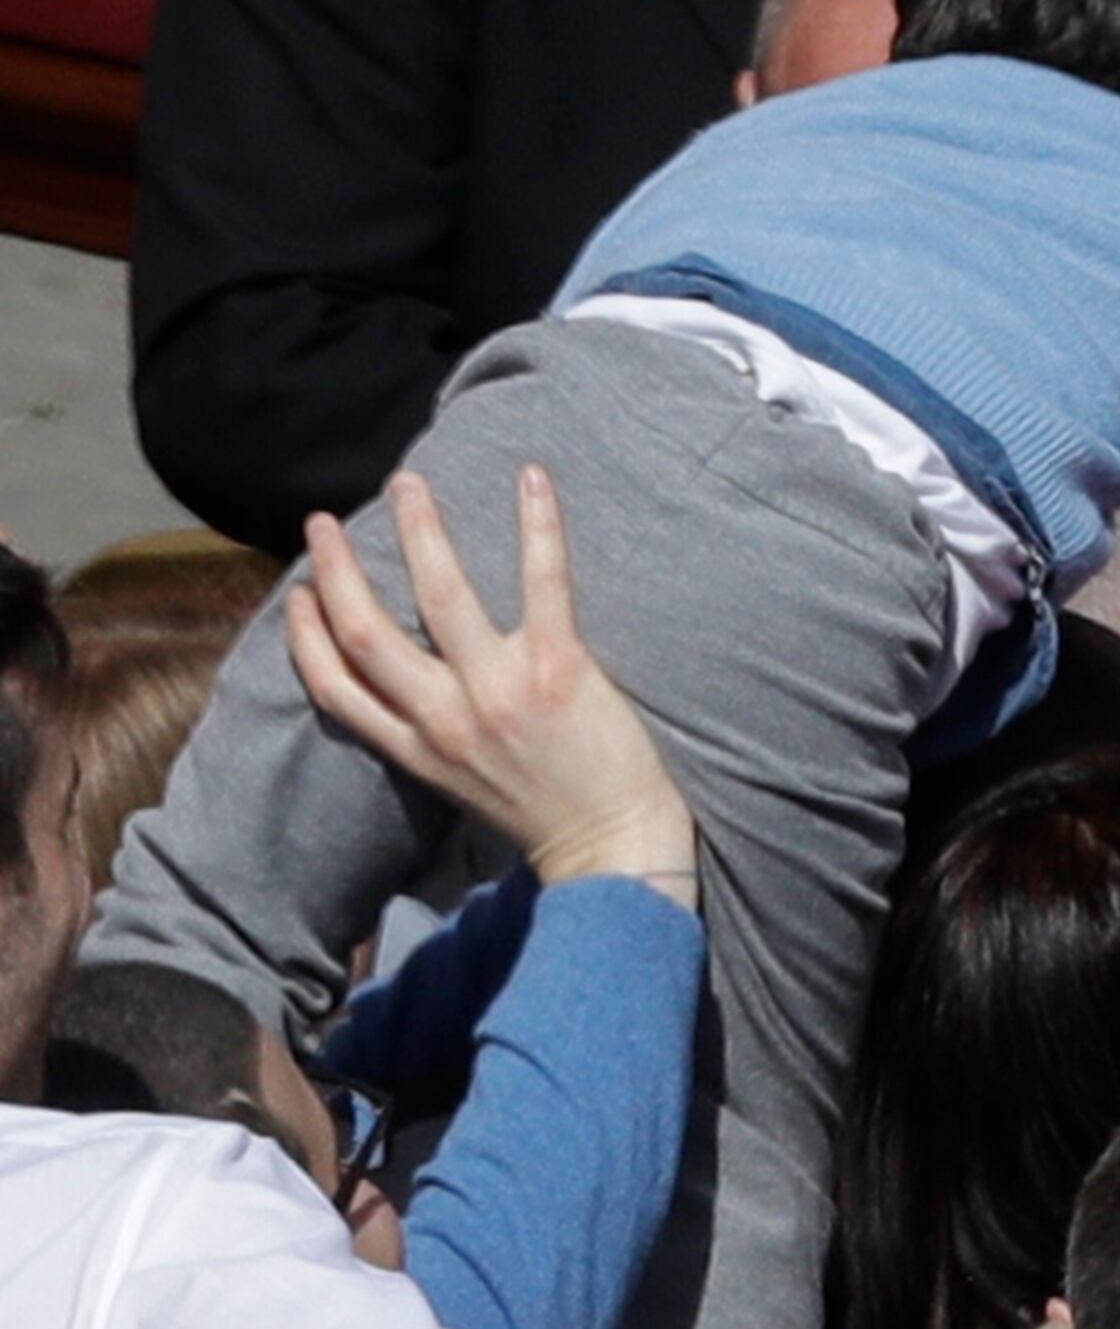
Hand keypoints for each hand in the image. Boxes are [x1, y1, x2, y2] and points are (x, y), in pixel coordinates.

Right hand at [288, 468, 696, 900]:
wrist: (614, 850)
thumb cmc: (547, 813)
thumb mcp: (461, 787)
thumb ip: (429, 738)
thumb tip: (413, 689)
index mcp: (415, 750)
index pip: (334, 687)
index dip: (305, 635)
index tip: (296, 592)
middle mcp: (444, 719)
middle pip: (366, 632)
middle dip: (335, 571)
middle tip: (323, 521)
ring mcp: (498, 691)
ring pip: (439, 593)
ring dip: (419, 530)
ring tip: (407, 483)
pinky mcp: (559, 669)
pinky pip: (543, 583)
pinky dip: (538, 526)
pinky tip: (531, 479)